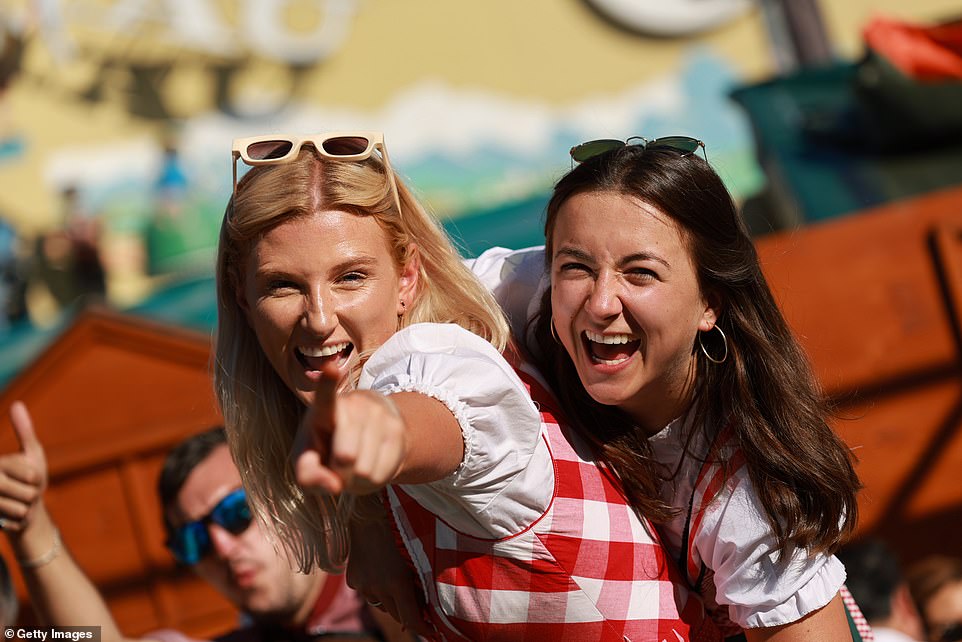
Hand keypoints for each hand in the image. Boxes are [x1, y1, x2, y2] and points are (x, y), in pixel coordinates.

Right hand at [0, 401, 48, 533]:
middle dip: (33, 495)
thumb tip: (17, 404)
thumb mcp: (30, 453)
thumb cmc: (28, 478)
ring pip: (23, 509)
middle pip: (29, 492)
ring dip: (26, 509)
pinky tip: (10, 517)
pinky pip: (17, 522)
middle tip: (23, 492)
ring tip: (15, 503)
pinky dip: (20, 521)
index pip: (30, 474)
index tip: (27, 477)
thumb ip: (23, 430)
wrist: (21, 509)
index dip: (35, 477)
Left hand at [294, 362, 406, 494]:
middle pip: (346, 456)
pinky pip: (382, 475)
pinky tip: (369, 466)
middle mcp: (354, 405)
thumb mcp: (307, 463)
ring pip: (364, 469)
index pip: (326, 395)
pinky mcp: (397, 430)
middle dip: (338, 471)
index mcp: (325, 408)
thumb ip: (308, 476)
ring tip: (353, 464)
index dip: (327, 383)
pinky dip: (371, 482)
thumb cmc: (325, 449)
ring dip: (355, 478)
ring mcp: (378, 415)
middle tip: (337, 463)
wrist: (363, 440)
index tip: (331, 368)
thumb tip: (334, 486)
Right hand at [348, 497, 431, 636]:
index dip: (423, 629)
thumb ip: (421, 583)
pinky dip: (377, 588)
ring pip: (382, 604)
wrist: (368, 512)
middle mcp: (378, 588)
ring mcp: (364, 586)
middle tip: (421, 606)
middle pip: (397, 614)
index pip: (411, 620)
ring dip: (392, 600)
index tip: (433, 632)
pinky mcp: (353, 581)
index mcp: (398, 583)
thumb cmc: (400, 530)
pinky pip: (369, 592)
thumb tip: (428, 608)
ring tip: (398, 580)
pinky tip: (381, 570)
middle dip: (408, 612)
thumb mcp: (416, 556)